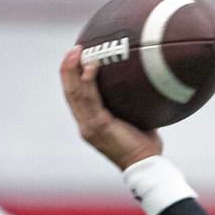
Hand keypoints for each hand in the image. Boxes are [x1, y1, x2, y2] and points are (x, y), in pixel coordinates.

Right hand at [59, 46, 162, 170]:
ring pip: (75, 94)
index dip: (71, 78)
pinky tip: (91, 66)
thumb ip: (131, 103)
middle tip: (74, 49)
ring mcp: (89, 126)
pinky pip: (90, 99)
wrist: (146, 165)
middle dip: (68, 69)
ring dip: (74, 71)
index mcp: (90, 124)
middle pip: (69, 92)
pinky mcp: (97, 126)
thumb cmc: (145, 145)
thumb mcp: (135, 119)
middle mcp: (85, 125)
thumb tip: (145, 81)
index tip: (76, 58)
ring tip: (78, 51)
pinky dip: (88, 81)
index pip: (75, 98)